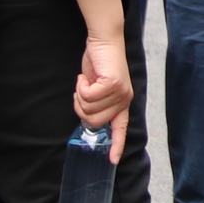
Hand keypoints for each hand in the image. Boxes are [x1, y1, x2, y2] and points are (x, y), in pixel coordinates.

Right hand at [75, 29, 132, 161]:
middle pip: (93, 121)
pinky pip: (87, 96)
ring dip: (80, 94)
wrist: (104, 41)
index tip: (113, 161)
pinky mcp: (113, 84)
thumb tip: (88, 119)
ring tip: (86, 81)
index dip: (116, 145)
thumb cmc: (98, 64)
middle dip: (80, 107)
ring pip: (88, 108)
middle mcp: (124, 100)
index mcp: (121, 104)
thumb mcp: (96, 88)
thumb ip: (95, 103)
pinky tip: (86, 76)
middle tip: (81, 91)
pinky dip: (80, 86)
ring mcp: (120, 93)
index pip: (120, 129)